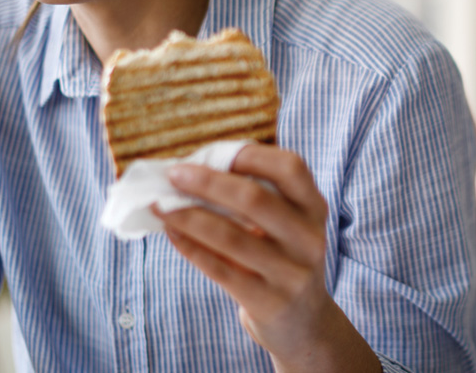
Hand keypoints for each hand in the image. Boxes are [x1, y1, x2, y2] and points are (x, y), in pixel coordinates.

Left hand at [155, 144, 379, 372]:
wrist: (305, 324)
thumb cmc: (283, 260)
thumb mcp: (288, 227)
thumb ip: (258, 199)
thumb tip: (194, 171)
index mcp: (315, 209)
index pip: (290, 168)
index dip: (251, 155)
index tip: (212, 151)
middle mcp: (309, 239)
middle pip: (255, 199)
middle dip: (208, 183)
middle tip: (173, 174)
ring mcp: (292, 273)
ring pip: (231, 236)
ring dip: (189, 216)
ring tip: (161, 204)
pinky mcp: (269, 302)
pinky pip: (221, 270)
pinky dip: (191, 248)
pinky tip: (171, 233)